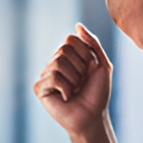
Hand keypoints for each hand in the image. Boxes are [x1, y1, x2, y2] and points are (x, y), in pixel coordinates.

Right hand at [33, 24, 112, 138]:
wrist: (93, 117)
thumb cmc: (98, 94)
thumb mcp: (102, 64)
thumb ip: (92, 43)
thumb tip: (77, 25)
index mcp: (68, 56)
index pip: (71, 40)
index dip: (85, 55)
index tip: (89, 70)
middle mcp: (54, 63)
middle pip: (64, 50)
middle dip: (79, 67)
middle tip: (81, 83)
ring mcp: (46, 75)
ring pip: (58, 62)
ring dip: (74, 79)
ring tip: (74, 90)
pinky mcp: (40, 88)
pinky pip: (53, 77)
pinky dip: (66, 88)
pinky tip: (67, 97)